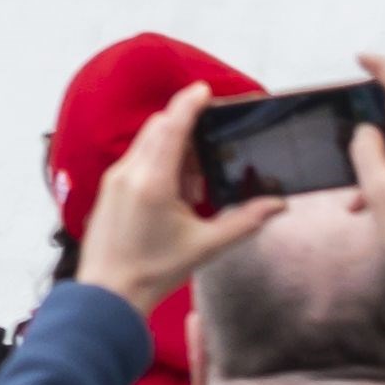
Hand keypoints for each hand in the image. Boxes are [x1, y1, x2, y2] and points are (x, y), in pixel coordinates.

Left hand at [81, 83, 286, 312]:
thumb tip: (276, 205)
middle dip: (185, 130)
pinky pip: (135, 160)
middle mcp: (129, 172)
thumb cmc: (154, 271)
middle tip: (208, 154)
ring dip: (171, 148)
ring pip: (146, 143)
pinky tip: (172, 195)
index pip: (172, 126)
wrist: (109, 295)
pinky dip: (156, 163)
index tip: (203, 90)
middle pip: (159, 129)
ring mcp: (114, 179)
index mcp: (153, 181)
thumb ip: (244, 221)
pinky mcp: (108, 189)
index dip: (189, 103)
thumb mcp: (205, 246)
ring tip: (191, 187)